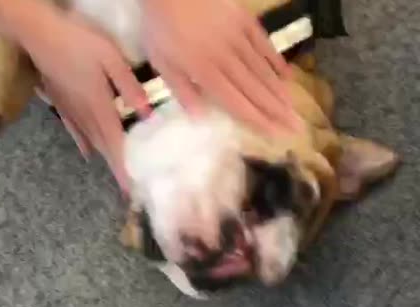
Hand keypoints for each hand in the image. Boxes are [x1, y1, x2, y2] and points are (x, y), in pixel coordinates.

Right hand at [21, 11, 149, 192]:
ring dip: (103, 156)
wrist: (39, 34)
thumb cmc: (78, 41)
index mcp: (99, 105)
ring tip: (115, 171)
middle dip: (116, 167)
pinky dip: (83, 142)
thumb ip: (128, 85)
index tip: (130, 190)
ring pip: (90, 139)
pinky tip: (87, 152)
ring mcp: (69, 109)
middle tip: (128, 186)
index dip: (123, 167)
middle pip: (103, 146)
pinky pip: (74, 129)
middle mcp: (84, 114)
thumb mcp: (111, 57)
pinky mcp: (60, 102)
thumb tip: (146, 114)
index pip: (114, 143)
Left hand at [141, 0, 298, 134]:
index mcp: (206, 72)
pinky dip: (277, 62)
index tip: (275, 134)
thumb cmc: (161, 26)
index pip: (236, 102)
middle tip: (296, 127)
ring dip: (279, 92)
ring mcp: (239, 39)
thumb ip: (182, 90)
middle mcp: (227, 59)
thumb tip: (200, 118)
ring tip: (294, 109)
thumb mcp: (162, 62)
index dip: (257, 119)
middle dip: (276, 111)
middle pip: (255, 90)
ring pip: (263, 70)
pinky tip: (287, 76)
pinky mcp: (245, 21)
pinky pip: (265, 45)